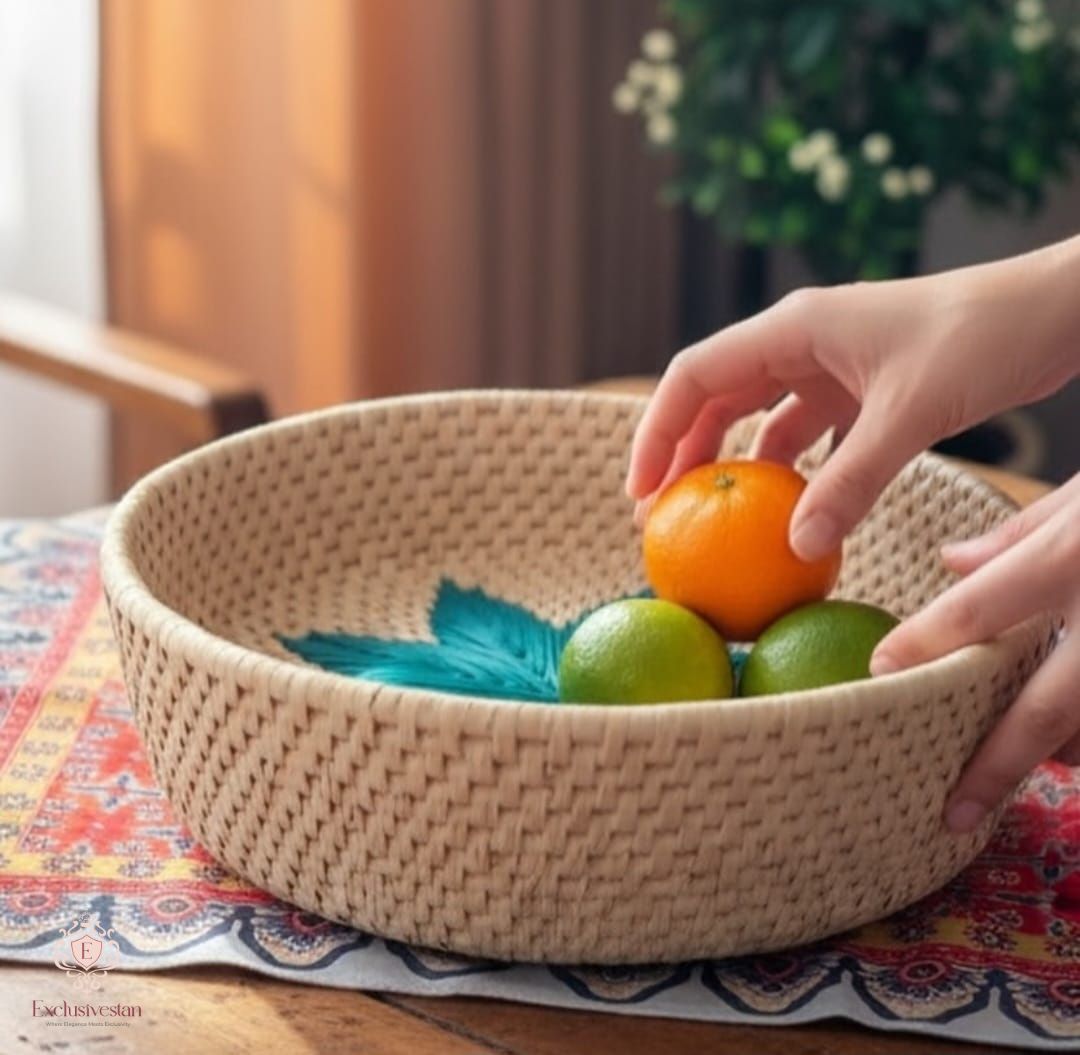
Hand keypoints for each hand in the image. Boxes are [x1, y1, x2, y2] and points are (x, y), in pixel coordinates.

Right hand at [626, 237, 1078, 560]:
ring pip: (755, 418)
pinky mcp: (859, 389)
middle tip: (664, 516)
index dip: (656, 432)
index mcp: (793, 327)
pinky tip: (788, 510)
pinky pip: (805, 434)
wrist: (1054, 309)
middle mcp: (799, 341)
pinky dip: (790, 471)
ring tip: (711, 519)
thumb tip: (798, 548)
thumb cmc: (985, 335)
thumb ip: (852, 481)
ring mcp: (829, 365)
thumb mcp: (911, 412)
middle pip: (713, 398)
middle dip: (682, 454)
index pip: (694, 375)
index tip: (642, 491)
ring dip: (731, 466)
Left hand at [870, 473, 1079, 831]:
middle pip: (1043, 711)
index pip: (976, 611)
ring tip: (1013, 770)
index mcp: (1073, 558)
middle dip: (995, 767)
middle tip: (954, 813)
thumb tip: (952, 561)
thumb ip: (1022, 532)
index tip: (880, 672)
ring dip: (1058, 758)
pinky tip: (1074, 744)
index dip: (923, 645)